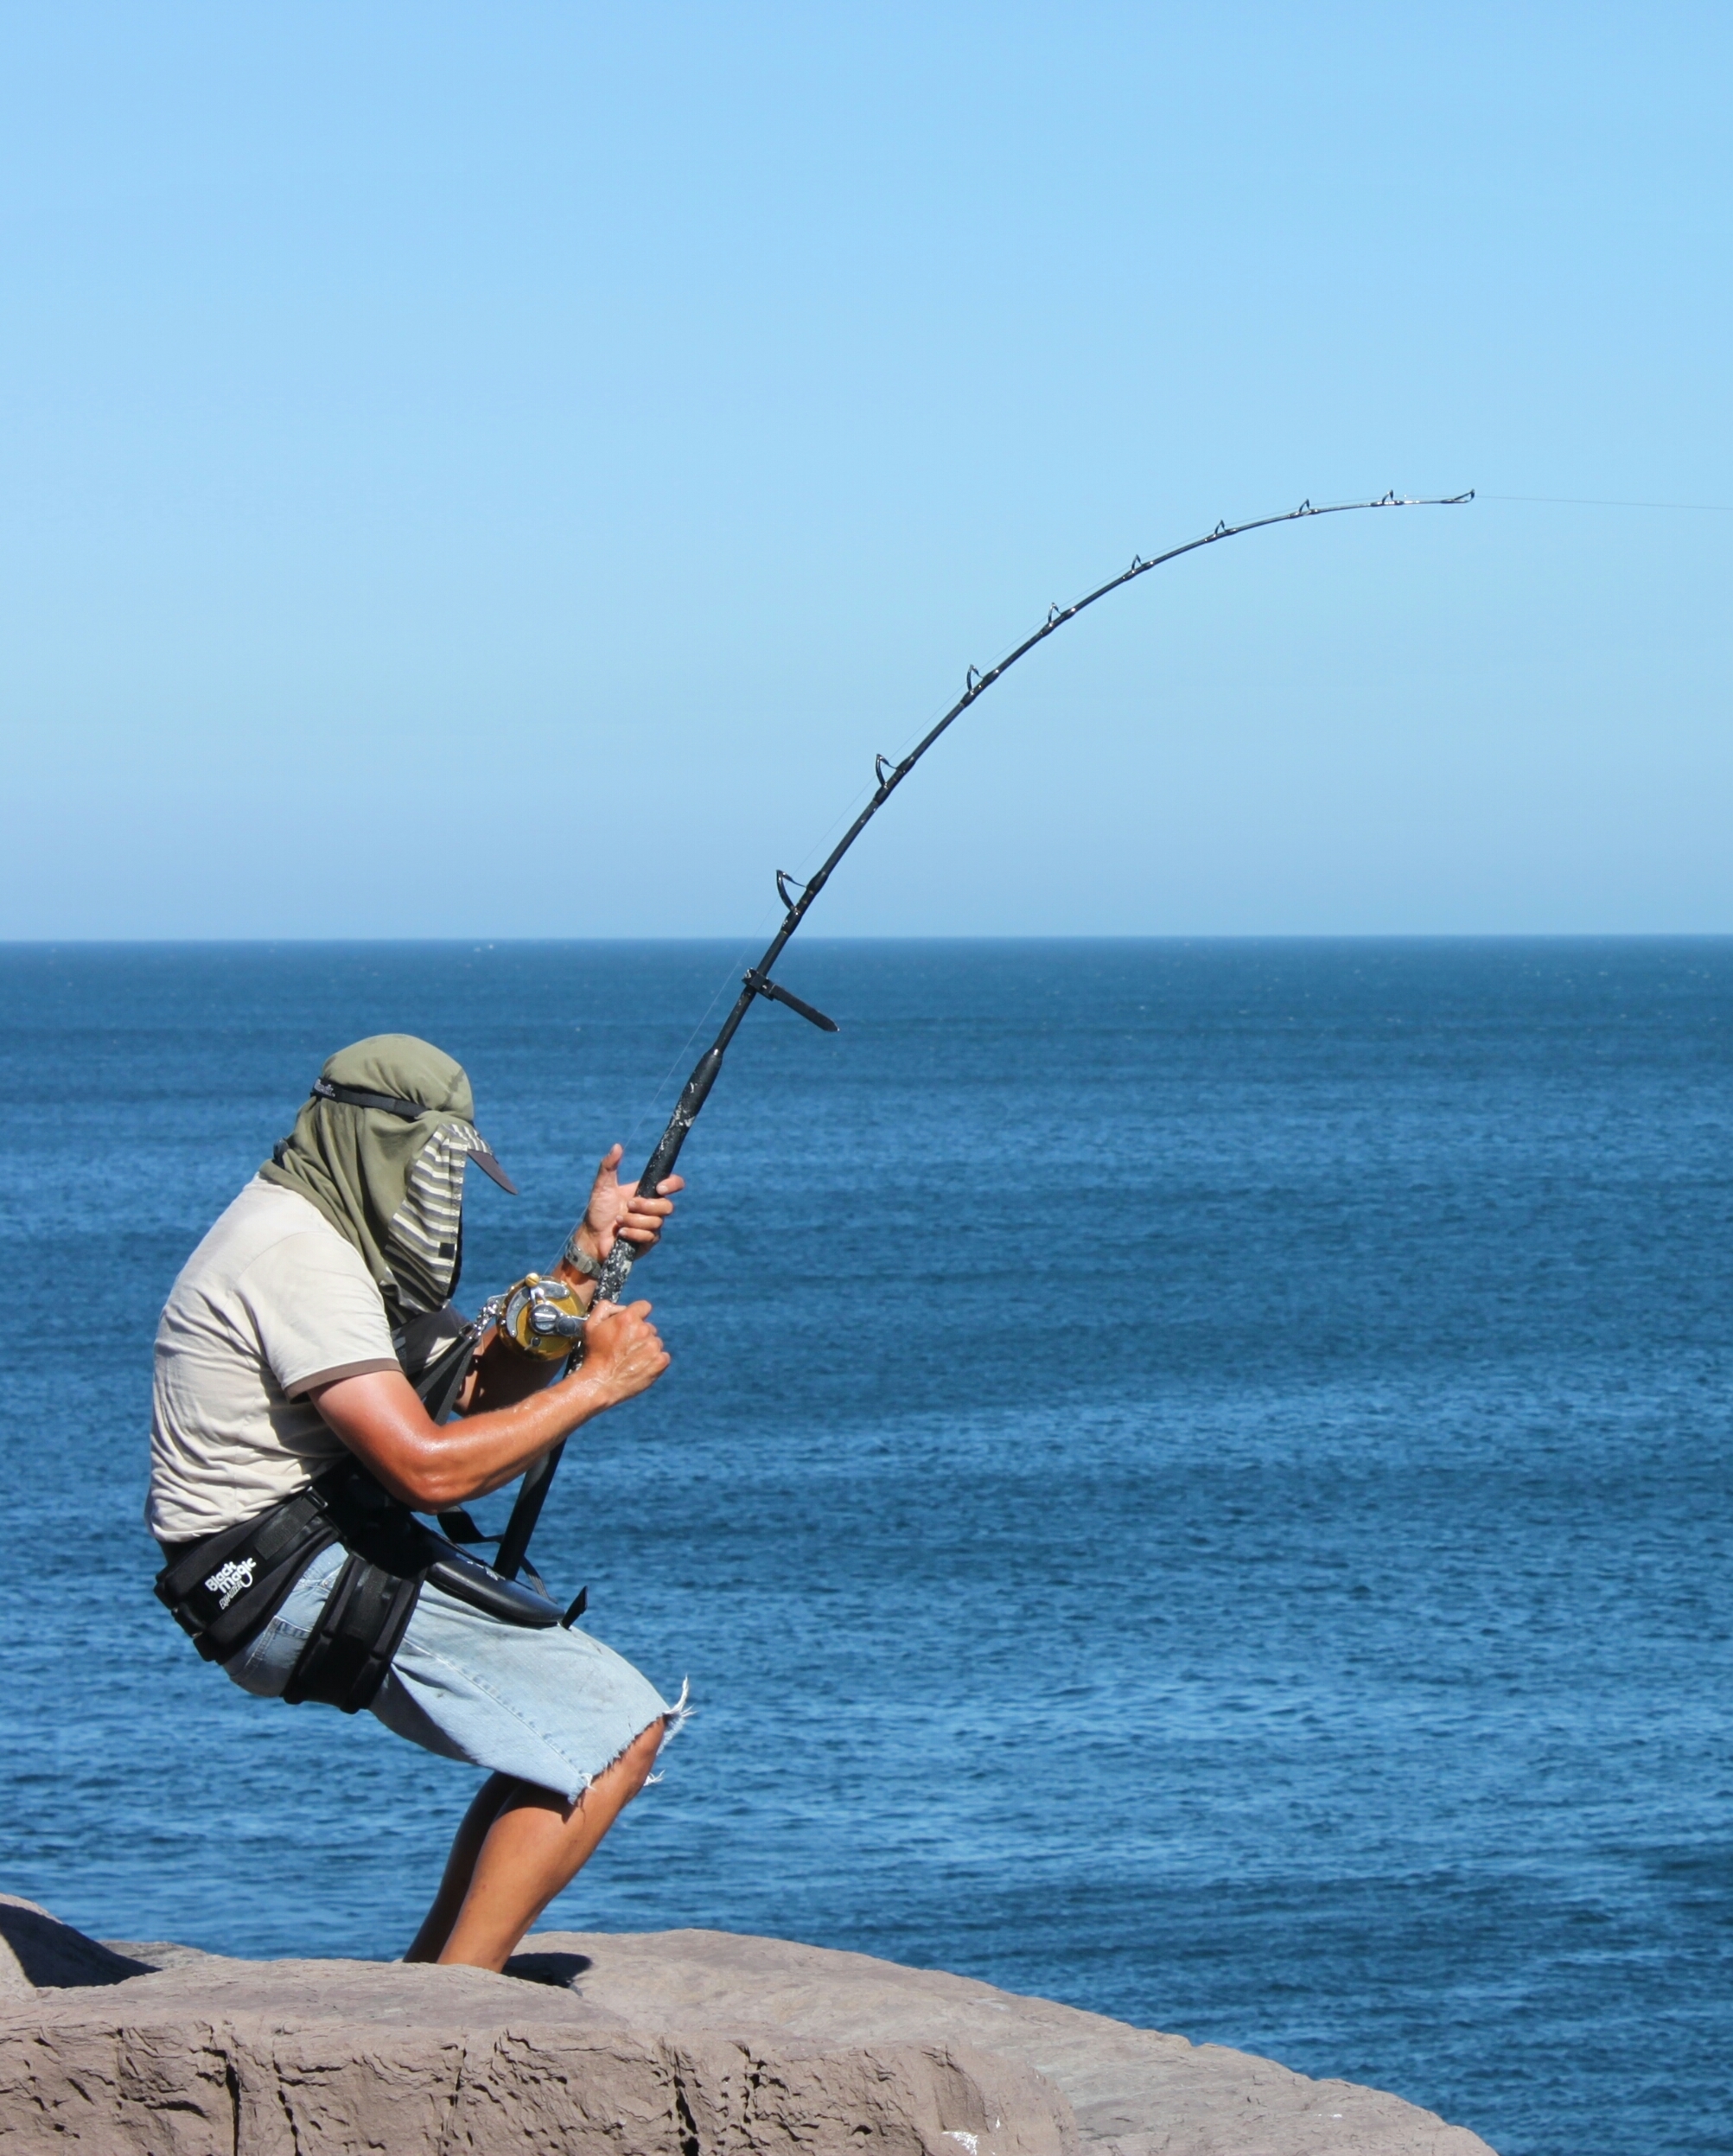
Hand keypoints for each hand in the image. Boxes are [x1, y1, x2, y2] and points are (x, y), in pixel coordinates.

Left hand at [577, 1144, 684, 1262]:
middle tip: (628, 1205)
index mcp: (646, 1191)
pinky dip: (633, 1233)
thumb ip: (608, 1166)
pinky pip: (650, 1236)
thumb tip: (617, 1146)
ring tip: (619, 1221)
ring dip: (634, 1221)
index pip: (672, 1184)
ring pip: (657, 1222)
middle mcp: (653, 1208)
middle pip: (667, 1206)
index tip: (660, 1188)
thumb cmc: (597, 1211)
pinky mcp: (648, 1241)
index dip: (673, 1184)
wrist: (592, 1237)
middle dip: (646, 1206)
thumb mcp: (602, 1186)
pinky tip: (621, 1233)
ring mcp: (652, 1225)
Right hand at [577, 1299, 668, 1407]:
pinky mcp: (660, 1361)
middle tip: (626, 1347)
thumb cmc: (594, 1355)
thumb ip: (605, 1308)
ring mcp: (653, 1346)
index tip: (632, 1324)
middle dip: (639, 1334)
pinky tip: (641, 1366)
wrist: (600, 1383)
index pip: (644, 1306)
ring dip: (647, 1348)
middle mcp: (644, 1330)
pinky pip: (663, 1356)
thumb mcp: (590, 1325)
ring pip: (655, 1342)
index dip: (638, 1314)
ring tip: (631, 1360)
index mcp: (628, 1318)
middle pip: (649, 1327)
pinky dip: (654, 1361)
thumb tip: (621, 1307)